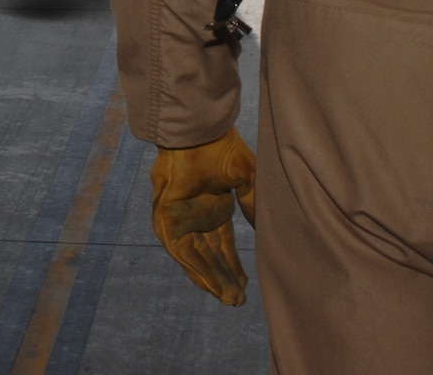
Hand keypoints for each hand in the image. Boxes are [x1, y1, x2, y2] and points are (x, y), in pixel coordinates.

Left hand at [150, 128, 256, 304]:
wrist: (199, 130)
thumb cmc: (222, 147)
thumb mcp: (248, 179)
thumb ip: (255, 205)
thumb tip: (267, 232)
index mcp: (211, 205)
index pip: (221, 243)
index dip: (232, 264)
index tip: (244, 285)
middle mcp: (194, 213)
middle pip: (209, 254)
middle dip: (223, 277)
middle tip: (237, 301)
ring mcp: (178, 215)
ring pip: (195, 255)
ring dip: (211, 277)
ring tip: (228, 299)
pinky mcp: (165, 215)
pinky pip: (180, 248)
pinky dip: (195, 267)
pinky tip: (210, 284)